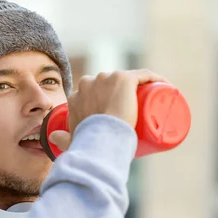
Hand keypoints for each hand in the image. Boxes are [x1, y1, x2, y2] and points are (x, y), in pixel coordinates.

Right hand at [49, 68, 169, 151]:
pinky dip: (155, 79)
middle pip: (112, 85)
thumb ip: (61, 140)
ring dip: (139, 87)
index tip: (119, 115)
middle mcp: (91, 81)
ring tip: (151, 104)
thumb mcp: (72, 140)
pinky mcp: (125, 78)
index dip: (108, 101)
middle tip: (136, 115)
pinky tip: (164, 86)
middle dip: (123, 96)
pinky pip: (144, 75)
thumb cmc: (85, 142)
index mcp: (77, 94)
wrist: (99, 137)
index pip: (96, 92)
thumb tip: (52, 139)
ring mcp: (108, 77)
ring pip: (128, 80)